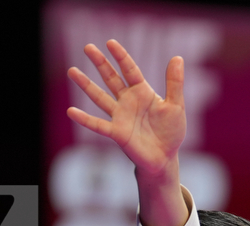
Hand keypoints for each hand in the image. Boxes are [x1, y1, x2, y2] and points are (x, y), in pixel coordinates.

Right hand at [68, 41, 184, 175]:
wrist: (165, 157)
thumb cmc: (171, 131)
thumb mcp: (176, 105)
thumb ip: (174, 83)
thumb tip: (178, 57)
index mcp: (142, 92)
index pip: (129, 70)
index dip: (120, 56)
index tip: (110, 42)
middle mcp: (127, 101)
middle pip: (111, 78)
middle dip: (100, 63)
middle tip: (88, 47)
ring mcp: (120, 116)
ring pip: (99, 97)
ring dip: (86, 85)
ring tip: (71, 71)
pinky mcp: (116, 133)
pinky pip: (98, 125)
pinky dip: (85, 119)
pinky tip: (71, 112)